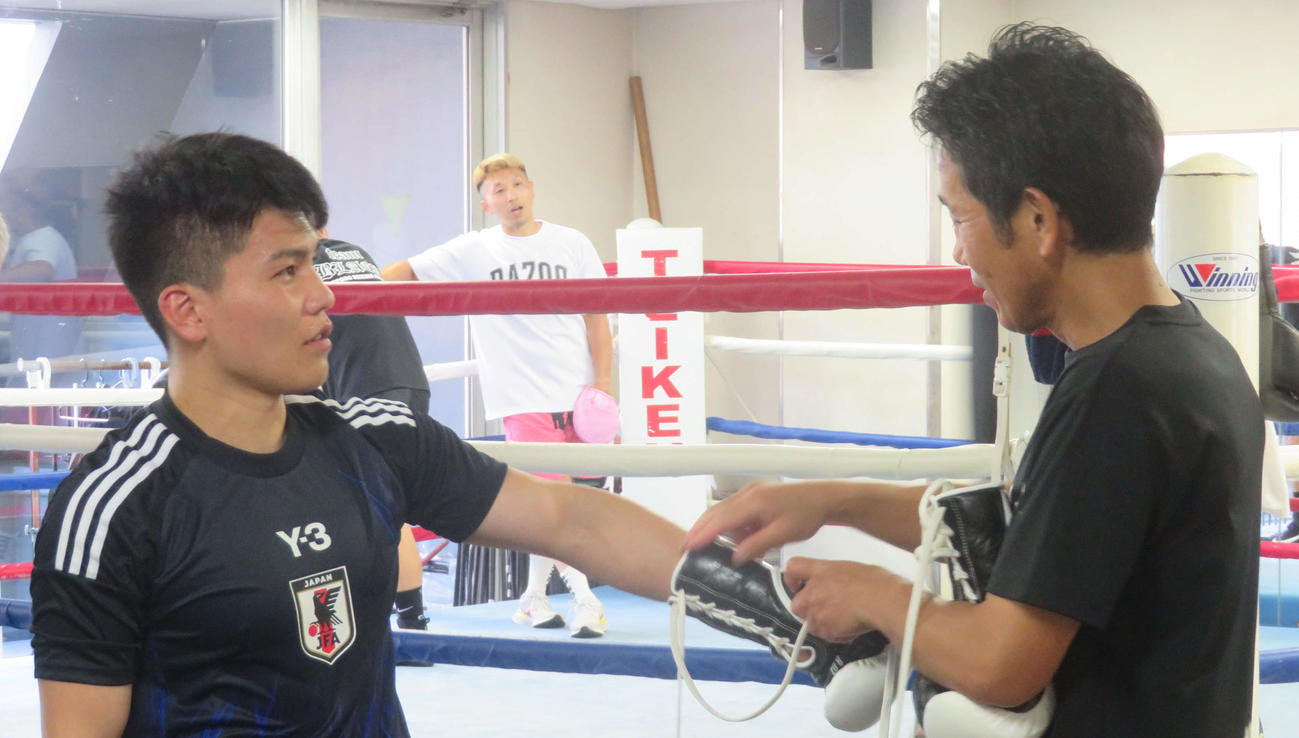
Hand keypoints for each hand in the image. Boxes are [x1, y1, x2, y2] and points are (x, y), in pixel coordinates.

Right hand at [683, 480, 836, 563]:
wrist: (824, 497)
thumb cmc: (806, 515)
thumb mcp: (783, 535)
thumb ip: (757, 545)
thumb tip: (735, 558)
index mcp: (753, 502)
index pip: (721, 519)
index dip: (702, 533)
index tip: (687, 546)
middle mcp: (748, 493)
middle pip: (716, 512)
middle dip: (700, 530)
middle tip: (684, 548)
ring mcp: (750, 491)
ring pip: (725, 511)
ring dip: (720, 530)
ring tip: (719, 548)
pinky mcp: (755, 493)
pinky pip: (735, 509)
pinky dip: (732, 524)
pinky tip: (741, 538)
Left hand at [784, 557, 882, 642]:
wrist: (881, 601)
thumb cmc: (875, 582)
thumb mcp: (853, 570)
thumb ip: (838, 577)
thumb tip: (843, 584)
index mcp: (820, 570)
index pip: (793, 568)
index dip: (792, 578)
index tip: (797, 585)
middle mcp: (812, 590)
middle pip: (797, 604)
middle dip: (809, 610)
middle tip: (828, 610)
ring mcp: (816, 611)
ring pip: (811, 623)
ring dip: (824, 624)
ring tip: (845, 621)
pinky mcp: (823, 629)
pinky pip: (826, 635)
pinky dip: (836, 635)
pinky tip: (851, 628)